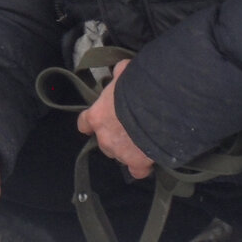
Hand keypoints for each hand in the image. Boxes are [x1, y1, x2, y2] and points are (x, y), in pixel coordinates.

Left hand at [76, 59, 154, 178]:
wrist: (157, 106)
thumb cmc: (138, 87)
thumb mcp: (125, 73)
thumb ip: (120, 75)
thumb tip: (121, 70)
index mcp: (97, 116)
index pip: (85, 124)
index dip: (91, 124)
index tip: (96, 123)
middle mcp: (104, 137)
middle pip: (105, 142)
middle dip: (116, 137)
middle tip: (131, 127)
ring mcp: (120, 152)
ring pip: (120, 155)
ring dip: (129, 149)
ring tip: (145, 140)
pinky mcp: (137, 162)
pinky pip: (138, 170)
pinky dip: (143, 166)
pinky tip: (151, 159)